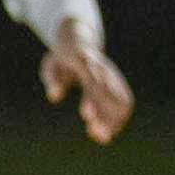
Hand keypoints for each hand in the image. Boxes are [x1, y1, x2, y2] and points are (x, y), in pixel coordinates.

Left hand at [39, 20, 131, 144]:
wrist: (80, 36)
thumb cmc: (62, 55)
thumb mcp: (52, 65)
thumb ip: (53, 80)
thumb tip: (54, 97)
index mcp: (85, 63)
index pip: (93, 82)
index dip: (93, 99)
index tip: (86, 116)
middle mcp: (102, 70)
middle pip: (110, 93)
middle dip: (107, 115)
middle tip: (100, 136)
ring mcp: (111, 77)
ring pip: (122, 98)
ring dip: (114, 120)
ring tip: (103, 138)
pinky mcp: (115, 82)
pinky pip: (123, 100)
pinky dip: (117, 117)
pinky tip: (109, 130)